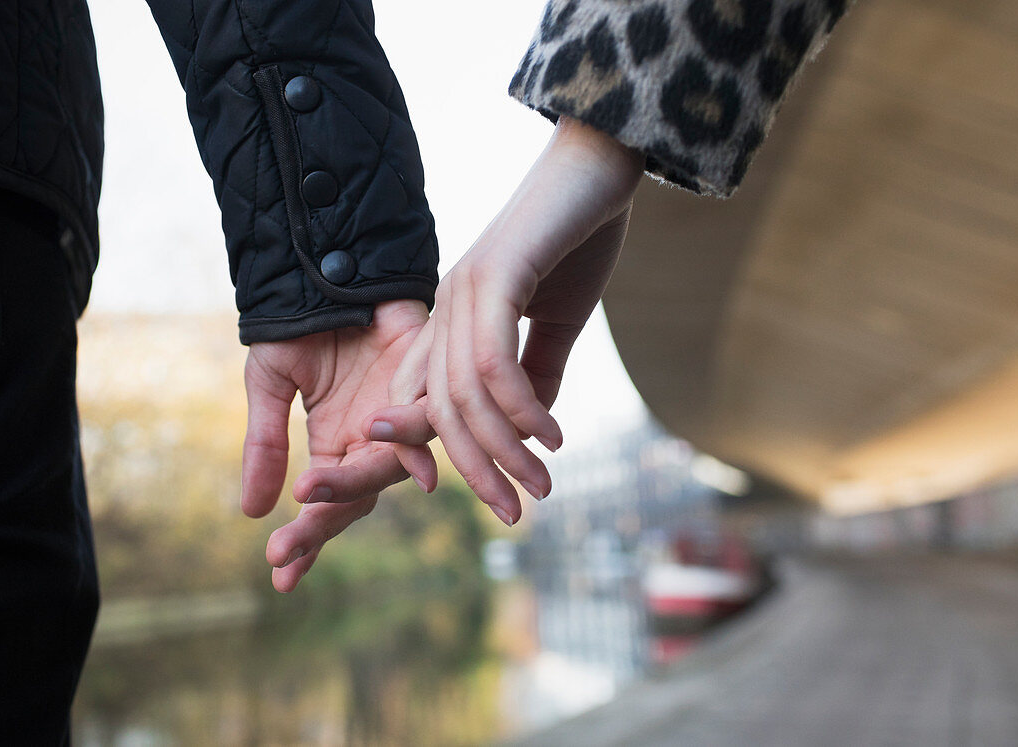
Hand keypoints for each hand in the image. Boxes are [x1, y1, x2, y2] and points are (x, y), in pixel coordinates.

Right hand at [240, 299, 431, 591]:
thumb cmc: (300, 322)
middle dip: (318, 527)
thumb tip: (253, 512)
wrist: (327, 266)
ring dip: (351, 489)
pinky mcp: (423, 383)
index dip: (305, 539)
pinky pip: (423, 425)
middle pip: (353, 497)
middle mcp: (371, 438)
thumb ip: (266, 444)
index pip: (324, 503)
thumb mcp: (270, 385)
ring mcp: (397, 415)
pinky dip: (415, 448)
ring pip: (384, 469)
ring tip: (311, 498)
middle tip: (285, 556)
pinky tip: (413, 476)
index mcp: (335, 443)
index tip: (280, 577)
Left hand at [308, 118, 643, 524]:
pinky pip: (495, 362)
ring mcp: (464, 290)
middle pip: (437, 410)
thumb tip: (532, 429)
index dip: (430, 451)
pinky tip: (551, 436)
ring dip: (503, 449)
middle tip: (514, 512)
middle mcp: (446, 307)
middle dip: (474, 469)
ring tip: (540, 484)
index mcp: (453, 317)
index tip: (478, 493)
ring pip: (464, 395)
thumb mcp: (557, 319)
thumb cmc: (579, 237)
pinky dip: (521, 409)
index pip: (419, 396)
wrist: (599, 163)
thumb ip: (538, 371)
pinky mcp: (494, 275)